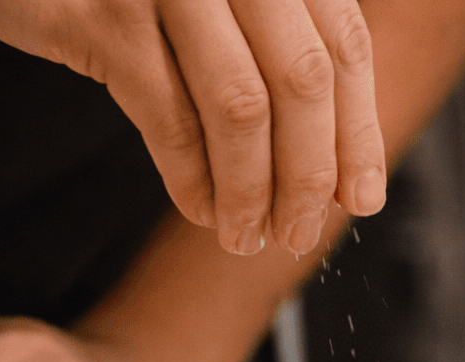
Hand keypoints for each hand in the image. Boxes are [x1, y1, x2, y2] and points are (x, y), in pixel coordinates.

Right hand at [0, 0, 386, 254]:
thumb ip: (274, 42)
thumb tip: (332, 163)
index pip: (343, 43)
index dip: (357, 130)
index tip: (359, 199)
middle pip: (302, 80)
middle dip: (307, 174)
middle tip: (298, 235)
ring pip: (239, 107)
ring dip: (250, 190)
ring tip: (245, 237)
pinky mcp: (104, 16)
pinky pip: (168, 116)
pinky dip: (191, 177)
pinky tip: (200, 210)